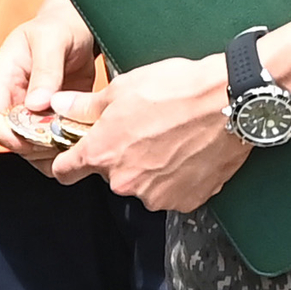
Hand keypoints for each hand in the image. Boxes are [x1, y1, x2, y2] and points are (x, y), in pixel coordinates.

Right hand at [0, 0, 99, 155]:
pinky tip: (77, 141)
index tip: (38, 137)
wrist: (76, 27)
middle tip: (63, 141)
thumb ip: (46, 70)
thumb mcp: (53, 40)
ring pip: (25, 146)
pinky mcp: (44, 118)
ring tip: (73, 142)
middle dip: (32, 146)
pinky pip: (44, 144)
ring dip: (48, 151)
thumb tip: (36, 104)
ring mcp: (25, 110)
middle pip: (6, 138)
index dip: (8, 135)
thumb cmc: (60, 26)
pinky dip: (59, 149)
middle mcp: (8, 98)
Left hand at [52, 51, 246, 212]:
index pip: (65, 171)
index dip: (67, 161)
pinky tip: (187, 153)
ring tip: (169, 139)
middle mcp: (125, 182)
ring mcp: (156, 195)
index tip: (72, 156)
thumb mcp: (122, 88)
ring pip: (142, 185)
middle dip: (119, 157)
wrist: (230, 102)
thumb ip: (85, 105)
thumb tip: (60, 106)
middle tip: (141, 131)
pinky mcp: (185, 201)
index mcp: (102, 153)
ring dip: (149, 168)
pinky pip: (171, 192)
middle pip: (110, 176)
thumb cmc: (177, 90)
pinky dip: (176, 178)